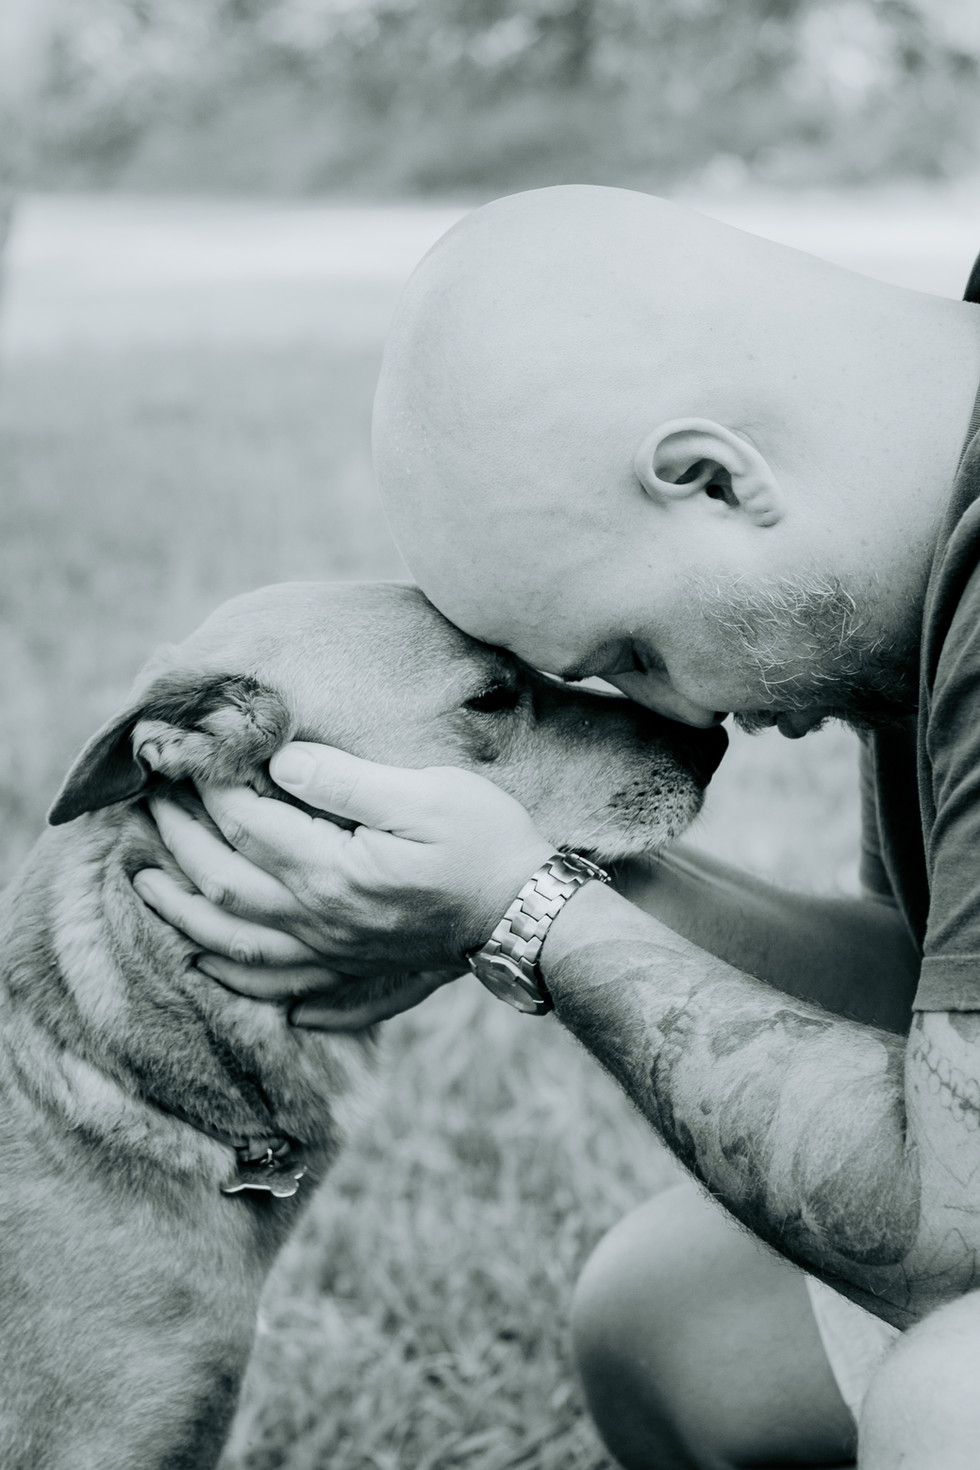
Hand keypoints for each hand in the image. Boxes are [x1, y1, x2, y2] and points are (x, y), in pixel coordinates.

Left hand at [133, 743, 551, 1015]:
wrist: (525, 913)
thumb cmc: (485, 842)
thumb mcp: (426, 794)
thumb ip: (346, 781)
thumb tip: (279, 763)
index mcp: (333, 869)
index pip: (247, 823)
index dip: (208, 786)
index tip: (185, 751)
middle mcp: (320, 919)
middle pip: (224, 882)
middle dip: (178, 839)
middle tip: (149, 801)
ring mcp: (330, 953)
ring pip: (234, 941)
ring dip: (182, 912)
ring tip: (145, 883)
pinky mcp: (346, 970)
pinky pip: (273, 985)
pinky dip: (232, 976)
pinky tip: (208, 962)